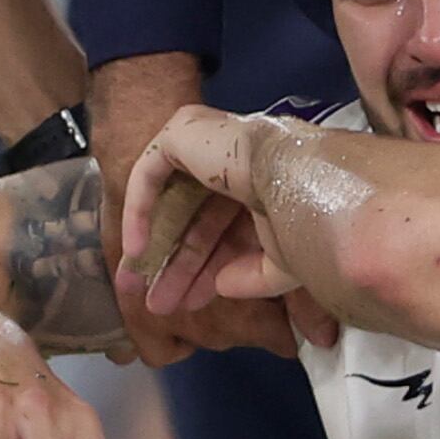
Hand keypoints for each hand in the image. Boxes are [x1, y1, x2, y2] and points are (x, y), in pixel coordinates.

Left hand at [86, 49, 294, 358]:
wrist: (298, 178)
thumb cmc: (303, 215)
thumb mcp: (285, 263)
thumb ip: (256, 279)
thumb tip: (225, 288)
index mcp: (271, 183)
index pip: (232, 232)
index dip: (210, 271)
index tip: (193, 305)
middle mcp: (240, 160)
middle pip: (201, 223)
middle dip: (181, 269)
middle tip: (161, 305)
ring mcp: (210, 142)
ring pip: (177, 206)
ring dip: (161, 252)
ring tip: (142, 293)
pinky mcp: (182, 132)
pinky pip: (150, 176)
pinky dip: (140, 213)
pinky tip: (136, 253)